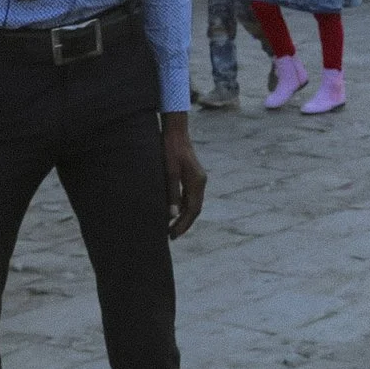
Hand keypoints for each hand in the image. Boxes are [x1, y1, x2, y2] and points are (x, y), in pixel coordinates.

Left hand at [162, 115, 206, 237]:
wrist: (175, 132)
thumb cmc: (170, 150)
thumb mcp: (169, 172)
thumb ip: (171, 193)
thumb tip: (172, 215)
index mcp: (197, 182)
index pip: (192, 210)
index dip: (183, 224)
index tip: (172, 235)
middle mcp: (200, 182)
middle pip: (195, 209)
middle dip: (184, 224)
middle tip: (171, 236)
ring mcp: (198, 179)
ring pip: (193, 203)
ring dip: (183, 216)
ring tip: (171, 227)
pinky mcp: (192, 176)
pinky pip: (190, 196)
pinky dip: (183, 206)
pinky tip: (173, 212)